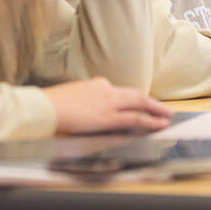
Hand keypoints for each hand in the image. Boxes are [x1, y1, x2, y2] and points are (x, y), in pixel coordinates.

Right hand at [41, 77, 172, 134]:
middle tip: (163, 108)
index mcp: (95, 84)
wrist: (43, 108)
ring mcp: (108, 102)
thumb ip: (84, 101)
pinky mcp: (108, 117)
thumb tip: (87, 110)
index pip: (119, 91)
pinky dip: (150, 121)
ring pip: (139, 103)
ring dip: (156, 109)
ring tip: (167, 116)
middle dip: (151, 101)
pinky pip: (135, 118)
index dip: (132, 99)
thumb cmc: (50, 105)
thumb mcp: (70, 97)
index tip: (140, 103)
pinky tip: (159, 124)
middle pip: (134, 94)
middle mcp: (105, 89)